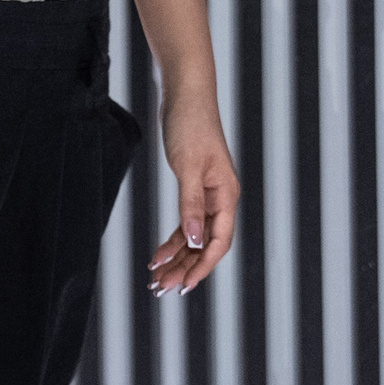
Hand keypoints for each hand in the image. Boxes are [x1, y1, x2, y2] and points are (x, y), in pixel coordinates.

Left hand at [148, 81, 239, 296]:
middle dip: (185, 268)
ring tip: (157, 278)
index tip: (184, 286)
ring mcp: (208, 195)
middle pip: (206, 245)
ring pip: (195, 237)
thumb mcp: (188, 167)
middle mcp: (221, 199)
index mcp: (226, 195)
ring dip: (177, 259)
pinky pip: (187, 223)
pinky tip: (158, 254)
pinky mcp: (194, 188)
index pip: (219, 242)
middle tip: (162, 289)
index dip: (202, 267)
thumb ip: (192, 205)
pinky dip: (173, 240)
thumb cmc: (191, 125)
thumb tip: (195, 240)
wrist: (185, 95)